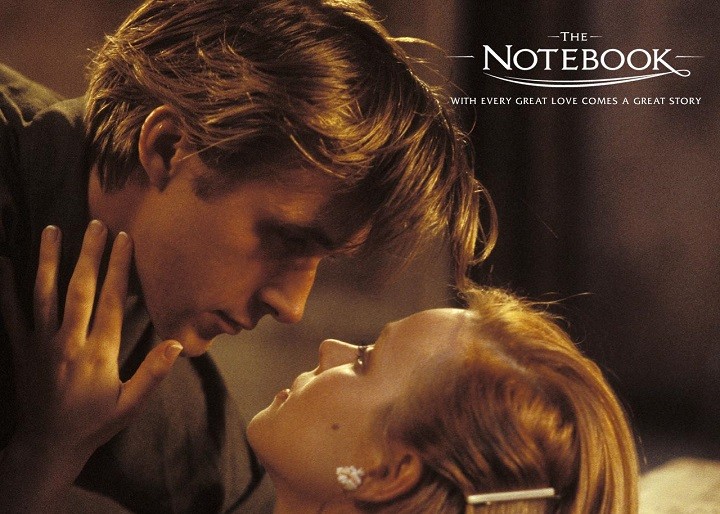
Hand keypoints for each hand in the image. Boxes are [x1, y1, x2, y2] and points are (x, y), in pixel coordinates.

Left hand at [0, 220, 182, 471]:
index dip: (118, 268)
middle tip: (95, 224)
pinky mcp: (21, 349)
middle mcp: (68, 342)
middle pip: (79, 289)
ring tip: (52, 229)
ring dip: (48, 260)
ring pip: (44, 294)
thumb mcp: (130, 405)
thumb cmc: (94, 424)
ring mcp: (41, 344)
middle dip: (88, 254)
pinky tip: (3, 263)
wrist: (47, 446)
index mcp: (98, 353)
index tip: (124, 240)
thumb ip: (152, 374)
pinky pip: (11, 314)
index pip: (110, 301)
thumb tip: (176, 344)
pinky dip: (6, 288)